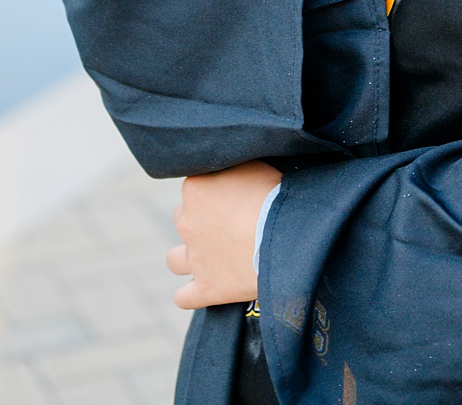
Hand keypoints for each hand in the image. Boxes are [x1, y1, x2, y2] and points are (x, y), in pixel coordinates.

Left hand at [167, 161, 281, 308]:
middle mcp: (187, 221)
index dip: (214, 194)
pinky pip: (183, 297)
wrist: (288, 239)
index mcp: (195, 188)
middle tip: (227, 227)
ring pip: (173, 259)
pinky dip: (190, 295)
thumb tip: (232, 164)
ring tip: (209, 259)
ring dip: (187, 258)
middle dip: (199, 223)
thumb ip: (234, 166)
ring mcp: (195, 257)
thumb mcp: (255, 165)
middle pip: (182, 218)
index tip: (233, 199)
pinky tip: (201, 291)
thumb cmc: (277, 198)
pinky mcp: (207, 288)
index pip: (195, 188)